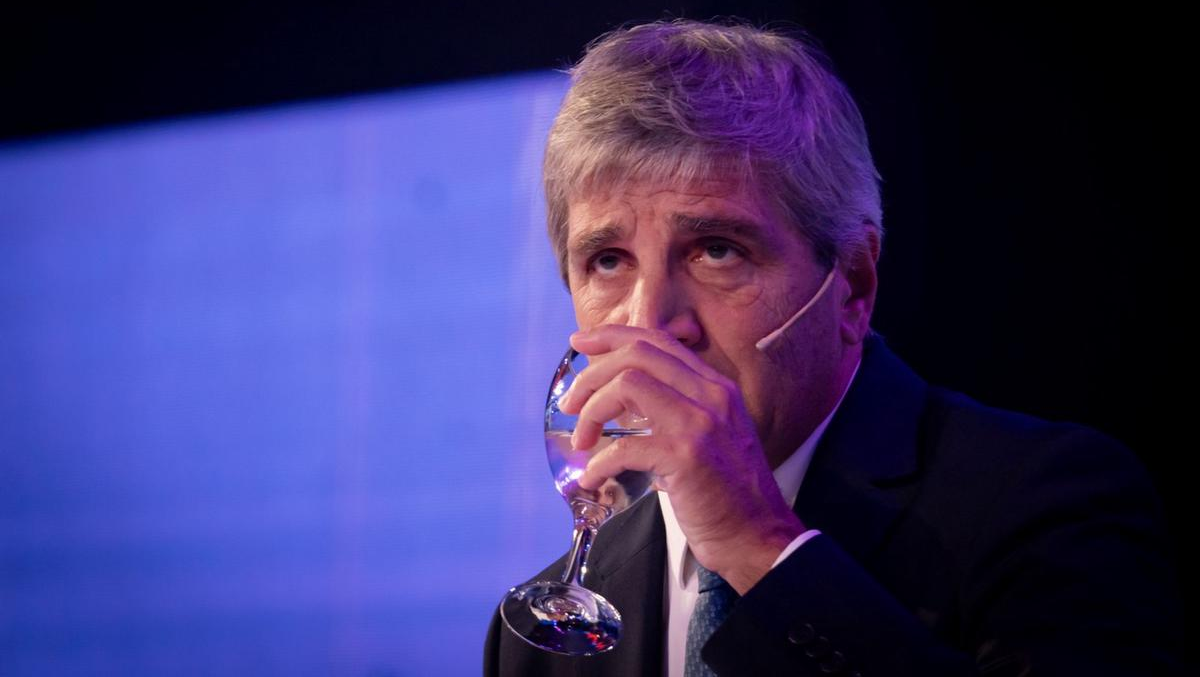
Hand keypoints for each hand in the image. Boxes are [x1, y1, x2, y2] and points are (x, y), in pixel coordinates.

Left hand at [557, 325, 806, 592]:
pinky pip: (625, 446)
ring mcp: (700, 423)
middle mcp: (711, 395)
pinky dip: (600, 462)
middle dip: (591, 375)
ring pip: (627, 385)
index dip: (612, 336)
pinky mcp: (687, 457)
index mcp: (715, 386)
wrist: (759, 537)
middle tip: (570, 405)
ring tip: (582, 441)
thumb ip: (672, 410)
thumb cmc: (728, 493)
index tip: (579, 341)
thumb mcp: (708, 436)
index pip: (657, 341)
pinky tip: (593, 478)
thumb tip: (620, 400)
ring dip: (592, 411)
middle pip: (636, 355)